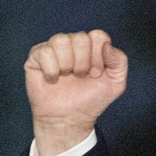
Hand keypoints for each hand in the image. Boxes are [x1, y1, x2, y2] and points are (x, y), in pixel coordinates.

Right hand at [24, 30, 127, 155]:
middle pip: (80, 38)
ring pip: (60, 40)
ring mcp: (53, 49)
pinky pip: (44, 52)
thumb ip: (119, 61)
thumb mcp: (116, 83)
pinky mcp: (36, 57)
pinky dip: (51, 70)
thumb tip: (106, 45)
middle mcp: (72, 44)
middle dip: (83, 62)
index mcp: (92, 46)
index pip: (98, 36)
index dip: (98, 57)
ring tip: (67, 77)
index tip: (96, 74)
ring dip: (67, 64)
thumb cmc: (91, 100)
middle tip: (81, 77)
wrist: (69, 119)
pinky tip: (53, 80)